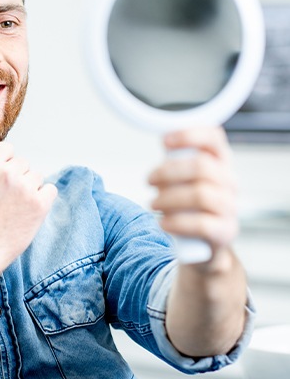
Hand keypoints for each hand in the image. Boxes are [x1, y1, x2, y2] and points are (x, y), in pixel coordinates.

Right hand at [0, 142, 57, 275]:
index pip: (7, 148)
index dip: (5, 162)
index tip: (2, 178)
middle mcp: (7, 172)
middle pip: (23, 162)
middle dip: (16, 176)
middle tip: (6, 198)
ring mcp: (25, 188)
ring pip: (37, 176)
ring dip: (29, 187)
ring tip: (16, 206)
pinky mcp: (39, 205)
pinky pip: (50, 190)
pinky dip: (44, 198)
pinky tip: (30, 209)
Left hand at [148, 127, 237, 252]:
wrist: (202, 243)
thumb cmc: (188, 203)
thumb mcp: (183, 178)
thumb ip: (176, 160)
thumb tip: (164, 141)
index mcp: (220, 162)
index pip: (214, 138)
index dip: (189, 135)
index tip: (164, 141)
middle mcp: (229, 181)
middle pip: (202, 166)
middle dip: (168, 172)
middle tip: (149, 180)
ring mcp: (229, 207)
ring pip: (200, 194)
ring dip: (169, 198)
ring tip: (153, 203)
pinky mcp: (225, 231)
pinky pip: (202, 224)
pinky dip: (176, 222)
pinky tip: (163, 222)